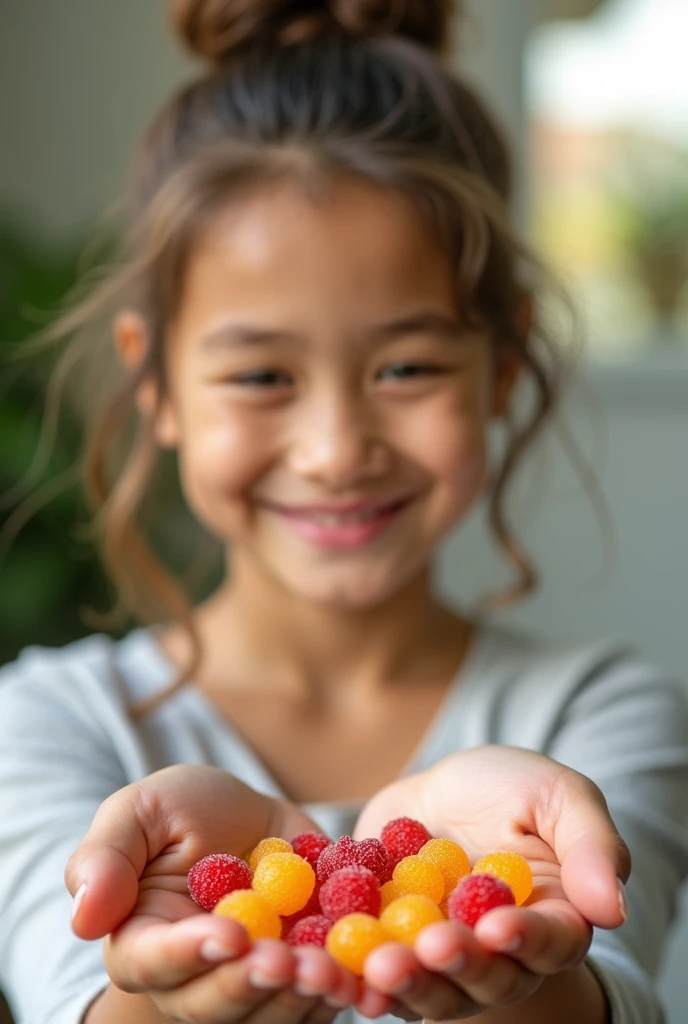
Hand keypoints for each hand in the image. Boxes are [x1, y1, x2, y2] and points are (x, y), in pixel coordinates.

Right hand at [65, 765, 360, 1022]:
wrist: (249, 817)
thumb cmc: (183, 812)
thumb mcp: (141, 810)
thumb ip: (107, 856)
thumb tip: (83, 917)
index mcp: (144, 941)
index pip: (155, 962)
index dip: (189, 953)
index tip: (228, 934)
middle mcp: (196, 978)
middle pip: (216, 1002)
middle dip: (253, 985)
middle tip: (287, 962)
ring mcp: (253, 984)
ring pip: (272, 1012)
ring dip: (302, 997)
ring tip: (332, 971)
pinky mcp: (304, 974)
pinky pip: (323, 998)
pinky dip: (348, 992)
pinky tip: (368, 980)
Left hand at [352, 745, 630, 1020]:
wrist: (441, 788)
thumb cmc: (511, 788)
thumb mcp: (558, 795)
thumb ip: (591, 844)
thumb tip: (611, 909)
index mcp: (553, 920)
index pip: (551, 943)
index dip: (528, 939)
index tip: (498, 926)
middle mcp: (500, 954)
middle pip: (488, 977)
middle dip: (460, 965)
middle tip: (433, 947)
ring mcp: (445, 959)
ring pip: (433, 988)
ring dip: (410, 981)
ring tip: (383, 964)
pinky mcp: (395, 950)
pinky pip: (380, 974)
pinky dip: (362, 978)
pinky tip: (345, 972)